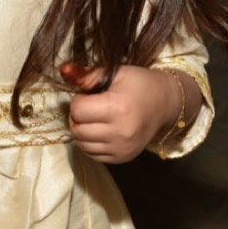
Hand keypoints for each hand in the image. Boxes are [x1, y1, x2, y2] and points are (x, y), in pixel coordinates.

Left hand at [60, 63, 175, 163]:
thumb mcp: (115, 73)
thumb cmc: (139, 84)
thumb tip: (62, 70)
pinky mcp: (123, 158)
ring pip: (82, 144)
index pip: (77, 110)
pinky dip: (90, 143)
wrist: (165, 104)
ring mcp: (122, 149)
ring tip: (95, 118)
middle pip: (77, 129)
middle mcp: (120, 133)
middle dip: (78, 116)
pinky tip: (100, 131)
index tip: (89, 95)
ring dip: (82, 130)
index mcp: (117, 108)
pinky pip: (93, 155)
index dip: (79, 99)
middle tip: (90, 106)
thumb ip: (87, 75)